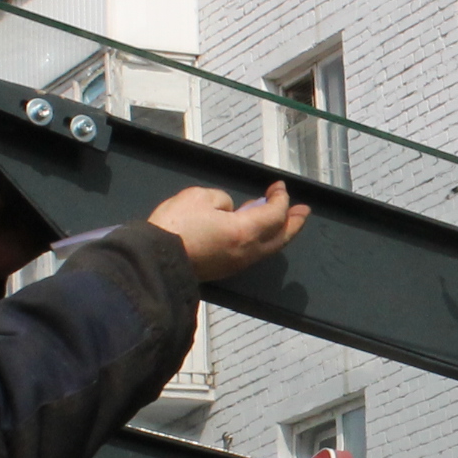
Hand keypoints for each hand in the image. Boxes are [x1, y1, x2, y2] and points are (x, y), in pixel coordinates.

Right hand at [150, 182, 309, 280]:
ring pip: (268, 247)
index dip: (281, 199)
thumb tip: (230, 210)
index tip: (279, 187)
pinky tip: (257, 230)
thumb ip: (223, 200)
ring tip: (285, 220)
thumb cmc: (175, 226)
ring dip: (279, 232)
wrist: (155, 260)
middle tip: (303, 210)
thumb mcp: (199, 197)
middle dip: (294, 222)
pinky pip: (253, 253)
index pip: (274, 214)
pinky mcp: (225, 269)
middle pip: (280, 237)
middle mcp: (247, 252)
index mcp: (244, 232)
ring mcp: (236, 264)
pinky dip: (263, 239)